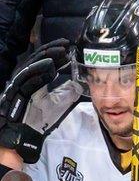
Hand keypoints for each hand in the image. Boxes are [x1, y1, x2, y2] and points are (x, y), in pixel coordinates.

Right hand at [0, 39, 80, 163]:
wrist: (25, 135)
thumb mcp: (59, 103)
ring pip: (31, 66)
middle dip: (51, 50)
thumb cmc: (39, 119)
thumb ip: (68, 92)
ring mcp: (18, 85)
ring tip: (61, 52)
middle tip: (66, 44)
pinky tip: (50, 66)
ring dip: (47, 58)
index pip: (43, 61)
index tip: (68, 46)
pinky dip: (39, 72)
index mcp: (33, 79)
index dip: (55, 52)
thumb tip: (81, 82)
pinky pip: (27, 80)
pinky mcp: (16, 94)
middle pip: (36, 59)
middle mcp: (24, 79)